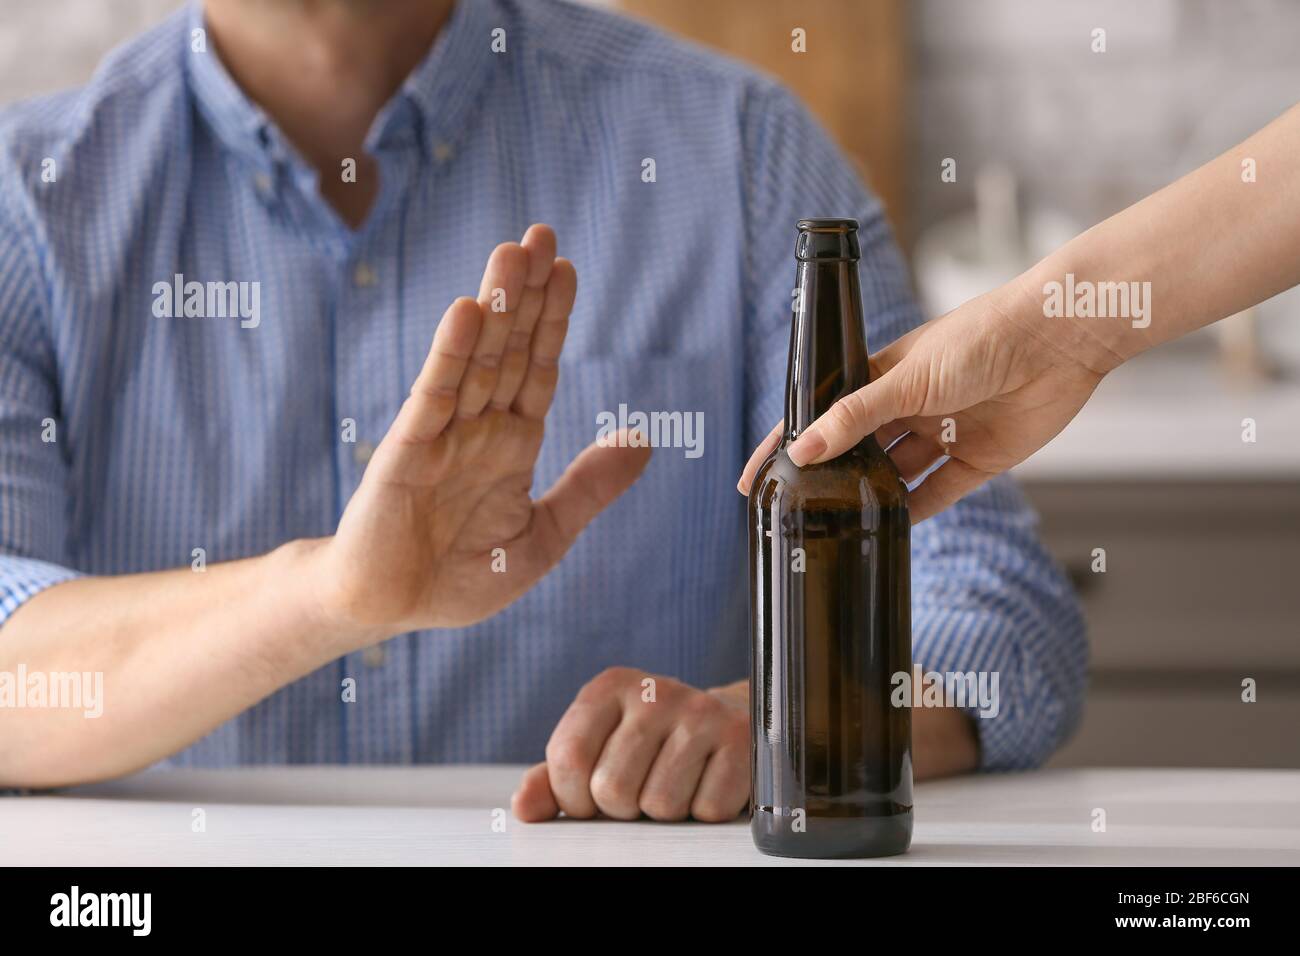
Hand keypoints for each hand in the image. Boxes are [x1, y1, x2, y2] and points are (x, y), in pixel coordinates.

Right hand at [312, 225, 650, 638]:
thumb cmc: (460, 579)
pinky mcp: (407, 449)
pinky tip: (468, 311)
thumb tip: (644, 441)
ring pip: (477, 357)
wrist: (393, 609)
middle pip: (510, 346)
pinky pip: (435, 394)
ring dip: (494, 305)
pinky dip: (451, 353)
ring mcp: (443, 433)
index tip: (568, 269)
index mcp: (513, 444)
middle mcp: (480, 428)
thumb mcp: (545, 536)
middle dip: (526, 292)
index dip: (553, 319)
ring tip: (513, 252)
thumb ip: (590, 487)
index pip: (539, 368)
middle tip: (542, 232)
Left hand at [512, 669, 749, 822]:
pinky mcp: (740, 740)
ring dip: (664, 813)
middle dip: (622, 808)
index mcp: (609, 687)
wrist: (726, 723)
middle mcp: (654, 690)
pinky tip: (706, 783)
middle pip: (612, 788)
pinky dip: (704, 812)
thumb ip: (553, 778)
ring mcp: (701, 712)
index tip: (591, 798)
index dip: (575, 798)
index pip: (568, 758)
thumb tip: (523, 806)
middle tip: (640, 789)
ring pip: (660, 805)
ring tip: (675, 784)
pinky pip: (707, 809)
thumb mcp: (597, 751)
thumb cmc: (650, 746)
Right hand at [738, 278, 1119, 521]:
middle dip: (830, 477)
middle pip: (856, 450)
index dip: (790, 442)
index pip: (823, 413)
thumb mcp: (906, 378)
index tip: (757, 476)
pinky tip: (889, 529)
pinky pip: (937, 492)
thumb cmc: (981, 338)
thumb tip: (803, 450)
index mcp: (882, 376)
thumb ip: (855, 417)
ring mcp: (941, 433)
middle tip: (798, 510)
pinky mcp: (976, 458)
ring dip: (871, 495)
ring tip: (838, 523)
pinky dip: (914, 510)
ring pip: (894, 474)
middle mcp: (909, 406)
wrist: (1057, 340)